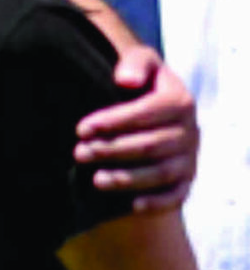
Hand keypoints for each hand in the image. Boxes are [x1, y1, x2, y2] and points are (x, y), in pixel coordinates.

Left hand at [75, 45, 196, 211]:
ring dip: (128, 178)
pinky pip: (176, 196)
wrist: (151, 112)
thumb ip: (135, 64)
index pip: (149, 111)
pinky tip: (132, 205)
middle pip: (152, 145)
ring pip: (162, 172)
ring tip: (95, 179)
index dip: (115, 121)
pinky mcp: (186, 182)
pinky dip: (157, 202)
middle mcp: (190, 131)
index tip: (81, 129)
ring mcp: (189, 158)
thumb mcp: (140, 64)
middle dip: (113, 150)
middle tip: (79, 152)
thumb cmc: (138, 85)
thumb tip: (126, 80)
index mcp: (180, 101)